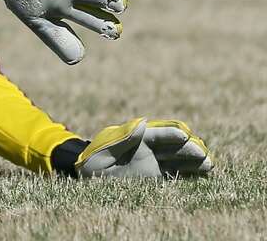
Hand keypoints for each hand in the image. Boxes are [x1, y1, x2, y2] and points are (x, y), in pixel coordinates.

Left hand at [77, 118, 212, 178]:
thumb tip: (142, 122)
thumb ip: (123, 139)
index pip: (157, 134)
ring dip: (193, 160)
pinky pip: (177, 174)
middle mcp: (149, 149)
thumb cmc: (93, 162)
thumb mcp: (104, 151)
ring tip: (209, 163)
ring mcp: (154, 162)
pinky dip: (190, 173)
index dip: (171, 134)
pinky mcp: (157, 177)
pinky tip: (204, 174)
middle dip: (187, 148)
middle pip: (172, 146)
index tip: (184, 135)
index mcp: (136, 139)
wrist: (91, 177)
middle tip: (202, 151)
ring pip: (178, 159)